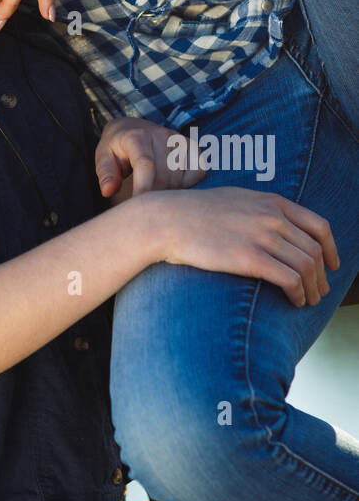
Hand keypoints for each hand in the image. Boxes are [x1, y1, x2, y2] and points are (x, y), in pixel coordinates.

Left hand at [95, 118, 203, 201]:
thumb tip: (109, 191)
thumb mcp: (103, 158)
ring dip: (170, 191)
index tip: (138, 207)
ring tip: (155, 189)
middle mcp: (160, 134)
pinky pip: (198, 171)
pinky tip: (173, 183)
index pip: (146, 165)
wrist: (130, 128)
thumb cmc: (116, 148)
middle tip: (143, 201)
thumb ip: (106, 174)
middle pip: (165, 176)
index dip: (144, 189)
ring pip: (181, 177)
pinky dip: (189, 183)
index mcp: (136, 136)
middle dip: (154, 194)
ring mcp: (177, 139)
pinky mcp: (190, 144)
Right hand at [157, 187, 338, 306]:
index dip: (331, 249)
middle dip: (322, 275)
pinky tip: (295, 301)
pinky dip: (299, 293)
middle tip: (320, 292)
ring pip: (307, 267)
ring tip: (309, 301)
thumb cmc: (195, 213)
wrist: (167, 219)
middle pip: (315, 251)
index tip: (333, 265)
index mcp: (272, 201)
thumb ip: (261, 209)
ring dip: (313, 288)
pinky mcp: (250, 258)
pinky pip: (290, 279)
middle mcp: (272, 216)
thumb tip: (277, 226)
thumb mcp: (236, 199)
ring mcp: (262, 236)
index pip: (319, 226)